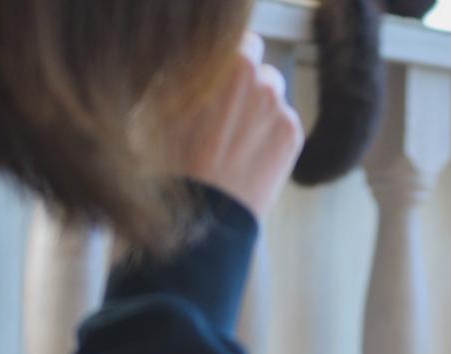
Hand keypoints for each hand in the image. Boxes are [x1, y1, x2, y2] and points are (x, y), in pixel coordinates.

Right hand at [162, 32, 304, 219]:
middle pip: (259, 69)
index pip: (242, 43)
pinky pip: (283, 120)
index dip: (229, 63)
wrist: (205, 213)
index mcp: (228, 64)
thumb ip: (181, 77)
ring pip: (273, 95)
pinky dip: (270, 132)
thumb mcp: (158, 108)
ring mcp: (279, 107)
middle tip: (225, 115)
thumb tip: (192, 68)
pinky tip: (248, 153)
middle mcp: (259, 80)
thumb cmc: (171, 160)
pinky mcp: (292, 133)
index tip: (220, 81)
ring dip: (259, 109)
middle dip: (245, 87)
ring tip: (234, 138)